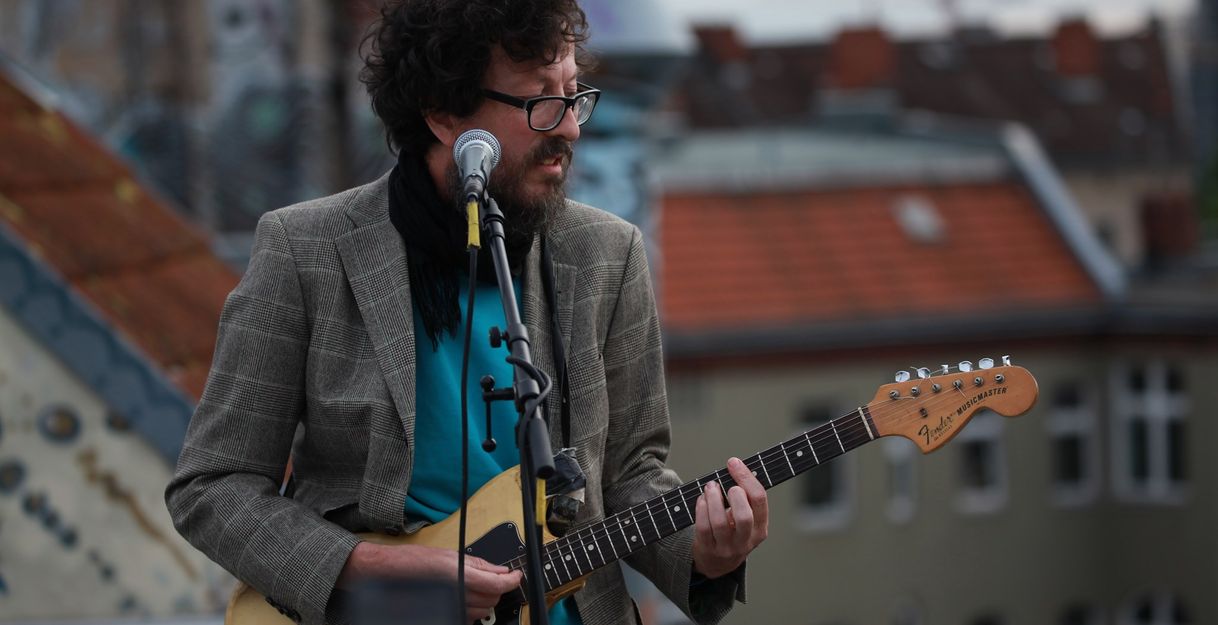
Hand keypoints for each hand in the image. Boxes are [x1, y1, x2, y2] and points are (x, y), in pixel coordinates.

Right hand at [339, 542, 521, 620]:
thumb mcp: (448, 555)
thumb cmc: (411, 562)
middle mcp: (457, 596)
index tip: (516, 575)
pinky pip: (469, 617)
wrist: (386, 575)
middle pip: (493, 598)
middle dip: (497, 587)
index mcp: (459, 576)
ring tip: (474, 585)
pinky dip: (472, 608)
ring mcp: (451, 610)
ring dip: (485, 598)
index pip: (497, 584)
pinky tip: (464, 596)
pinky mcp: (445, 617)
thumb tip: (500, 570)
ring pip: (483, 610)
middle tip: (493, 576)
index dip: (512, 580)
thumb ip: (478, 565)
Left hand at [691, 457, 768, 579]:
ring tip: (710, 486)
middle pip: (744, 516)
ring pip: (719, 522)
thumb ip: (745, 499)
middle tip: (726, 484)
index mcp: (760, 530)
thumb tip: (736, 467)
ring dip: (713, 499)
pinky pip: (703, 527)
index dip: (746, 477)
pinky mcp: (708, 549)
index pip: (760, 500)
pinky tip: (702, 499)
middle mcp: (745, 541)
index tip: (734, 463)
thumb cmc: (732, 532)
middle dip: (734, 495)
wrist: (717, 564)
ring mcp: (726, 547)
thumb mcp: (747, 520)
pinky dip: (701, 508)